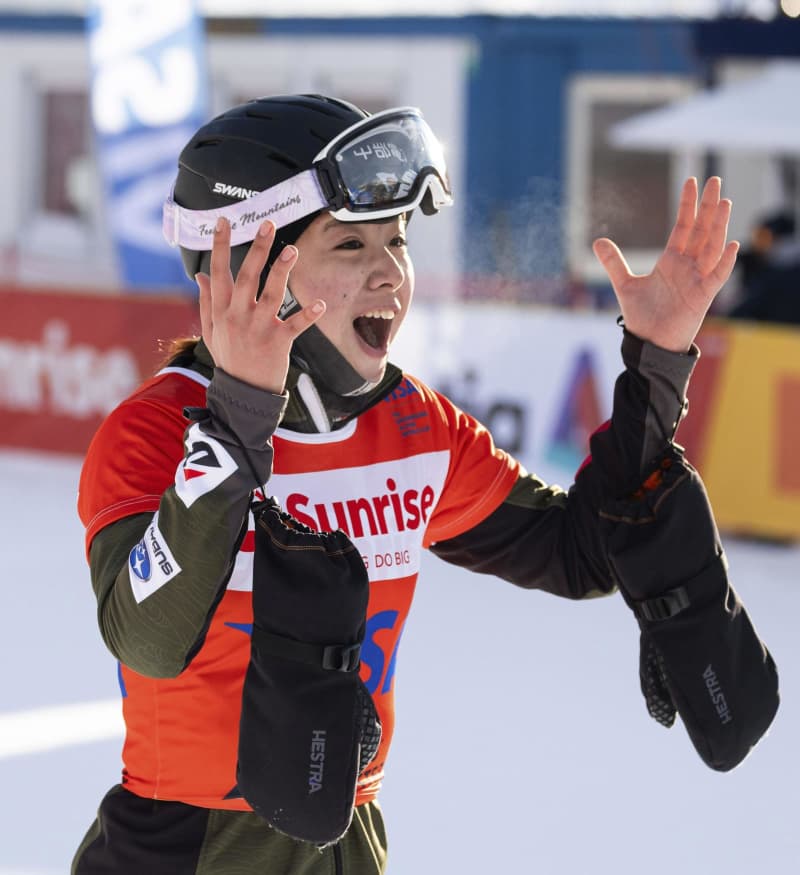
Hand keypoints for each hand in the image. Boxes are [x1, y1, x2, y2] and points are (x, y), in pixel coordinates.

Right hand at [196, 218, 324, 393]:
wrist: (243, 393)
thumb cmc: (229, 359)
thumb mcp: (211, 331)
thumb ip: (206, 302)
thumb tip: (200, 275)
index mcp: (221, 311)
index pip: (219, 272)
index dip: (220, 246)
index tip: (224, 222)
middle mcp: (238, 316)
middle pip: (247, 277)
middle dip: (256, 249)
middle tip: (267, 225)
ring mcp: (258, 329)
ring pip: (270, 295)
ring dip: (281, 272)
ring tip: (291, 251)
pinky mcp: (278, 342)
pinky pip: (294, 325)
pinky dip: (307, 315)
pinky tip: (320, 304)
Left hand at [592, 176, 738, 351]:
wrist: (650, 343)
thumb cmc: (642, 316)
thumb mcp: (625, 285)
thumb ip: (614, 263)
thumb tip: (597, 241)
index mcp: (671, 261)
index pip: (683, 227)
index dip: (687, 205)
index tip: (691, 182)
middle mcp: (687, 266)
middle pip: (701, 230)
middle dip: (708, 206)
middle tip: (715, 180)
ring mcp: (697, 280)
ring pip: (712, 247)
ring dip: (719, 226)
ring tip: (725, 203)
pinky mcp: (703, 297)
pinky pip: (717, 276)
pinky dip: (724, 262)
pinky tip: (731, 244)